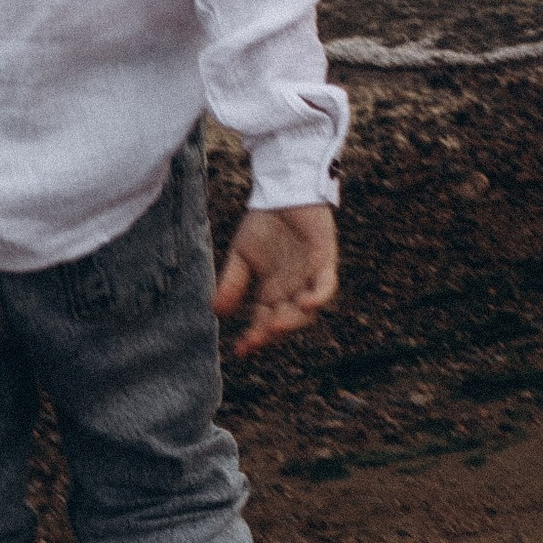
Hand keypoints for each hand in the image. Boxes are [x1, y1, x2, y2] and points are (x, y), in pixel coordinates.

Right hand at [214, 204, 338, 356]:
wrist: (281, 191)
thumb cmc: (264, 223)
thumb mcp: (241, 255)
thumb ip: (232, 283)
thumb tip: (216, 313)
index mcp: (272, 292)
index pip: (264, 322)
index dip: (254, 337)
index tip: (239, 352)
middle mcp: (292, 291)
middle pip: (285, 321)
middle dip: (270, 332)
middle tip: (256, 339)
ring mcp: (310, 278)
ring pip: (307, 311)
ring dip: (293, 320)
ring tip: (276, 326)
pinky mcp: (325, 262)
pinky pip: (326, 285)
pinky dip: (318, 296)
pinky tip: (305, 302)